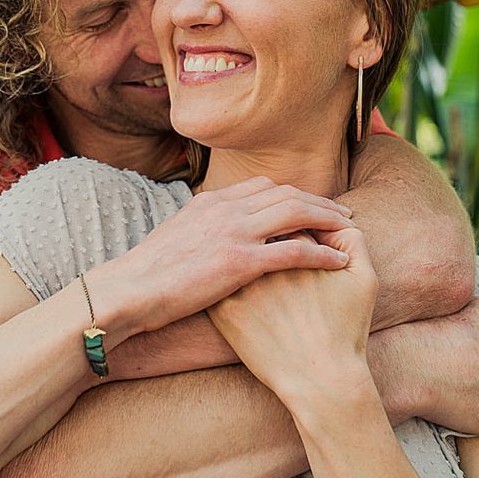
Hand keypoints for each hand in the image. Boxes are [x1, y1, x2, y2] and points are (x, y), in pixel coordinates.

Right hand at [97, 177, 354, 334]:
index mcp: (210, 202)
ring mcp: (234, 232)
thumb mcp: (174, 238)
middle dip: (319, 201)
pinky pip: (294, 249)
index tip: (312, 205)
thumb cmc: (146, 276)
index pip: (263, 186)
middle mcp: (225, 208)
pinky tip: (339, 262)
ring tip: (349, 230)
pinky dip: (322, 253)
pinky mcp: (240, 261)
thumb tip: (210, 232)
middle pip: (286, 193)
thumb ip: (199, 228)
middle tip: (342, 213)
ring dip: (327, 219)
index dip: (294, 194)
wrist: (128, 291)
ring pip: (296, 212)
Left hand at [208, 227, 377, 406]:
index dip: (295, 227)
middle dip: (268, 237)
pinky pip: (217, 282)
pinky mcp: (223, 311)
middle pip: (259, 231)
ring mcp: (240, 286)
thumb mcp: (364, 280)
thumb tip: (338, 219)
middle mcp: (265, 263)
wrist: (319, 380)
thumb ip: (354, 240)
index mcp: (297, 249)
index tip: (298, 242)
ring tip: (259, 270)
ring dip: (242, 253)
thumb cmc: (345, 331)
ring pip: (235, 253)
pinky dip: (224, 278)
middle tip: (277, 254)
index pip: (289, 217)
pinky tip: (232, 284)